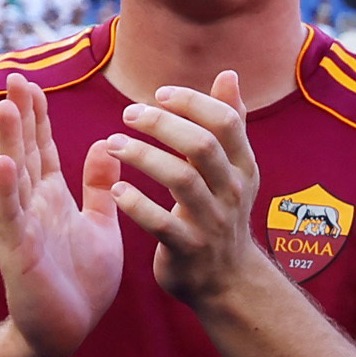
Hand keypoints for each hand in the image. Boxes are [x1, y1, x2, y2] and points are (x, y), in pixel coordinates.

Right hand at [0, 72, 119, 356]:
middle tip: (14, 77)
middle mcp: (33, 207)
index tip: (31, 82)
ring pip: (15, 177)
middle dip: (20, 116)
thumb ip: (98, 187)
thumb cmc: (81, 280)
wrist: (67, 330)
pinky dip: (8, 188)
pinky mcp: (20, 251)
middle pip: (24, 152)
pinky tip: (5, 163)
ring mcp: (24, 227)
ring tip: (7, 106)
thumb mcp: (98, 224)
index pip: (42, 149)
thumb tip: (104, 144)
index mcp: (52, 200)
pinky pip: (14, 215)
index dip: (37, 117)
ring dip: (10, 142)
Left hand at [96, 72, 271, 310]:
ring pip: (181, 179)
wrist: (228, 280)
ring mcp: (212, 221)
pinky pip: (162, 223)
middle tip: (128, 115)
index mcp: (243, 166)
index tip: (159, 94)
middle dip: (163, 124)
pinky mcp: (188, 248)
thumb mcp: (233, 169)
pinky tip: (117, 189)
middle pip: (202, 145)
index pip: (225, 122)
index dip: (193, 102)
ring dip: (143, 157)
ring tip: (112, 144)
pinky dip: (137, 204)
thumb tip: (229, 75)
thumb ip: (228, 123)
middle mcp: (232, 191)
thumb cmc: (221, 213)